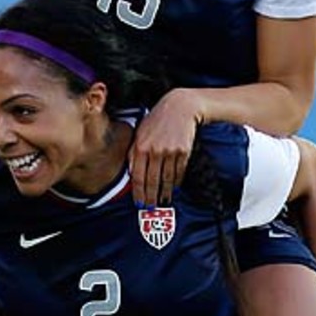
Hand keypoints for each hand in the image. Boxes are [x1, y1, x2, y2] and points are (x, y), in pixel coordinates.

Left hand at [130, 89, 203, 206]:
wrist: (180, 107)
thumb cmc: (157, 119)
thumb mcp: (140, 132)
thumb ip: (134, 152)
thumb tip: (132, 173)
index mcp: (140, 146)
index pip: (138, 176)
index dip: (139, 193)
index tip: (139, 203)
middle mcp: (154, 150)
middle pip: (152, 181)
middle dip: (150, 197)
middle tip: (150, 208)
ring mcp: (170, 152)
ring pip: (166, 179)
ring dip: (164, 193)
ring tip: (162, 201)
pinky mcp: (183, 152)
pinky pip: (179, 172)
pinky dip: (176, 182)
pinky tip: (173, 188)